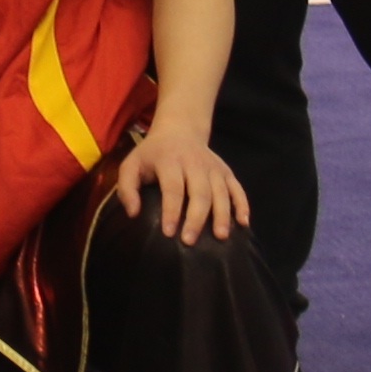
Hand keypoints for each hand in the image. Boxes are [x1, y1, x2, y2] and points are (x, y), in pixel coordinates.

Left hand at [112, 126, 250, 242]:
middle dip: (196, 218)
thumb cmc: (153, 154)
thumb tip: (133, 214)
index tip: (168, 233)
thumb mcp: (132, 164)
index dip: (171, 211)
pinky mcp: (226, 172)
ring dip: (222, 215)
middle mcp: (195, 163)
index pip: (173, 188)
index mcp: (170, 161)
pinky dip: (243, 205)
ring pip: (221, 192)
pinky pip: (238, 189)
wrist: (180, 130)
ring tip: (220, 237)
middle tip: (190, 241)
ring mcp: (214, 168)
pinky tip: (243, 223)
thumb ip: (126, 188)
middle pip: (199, 193)